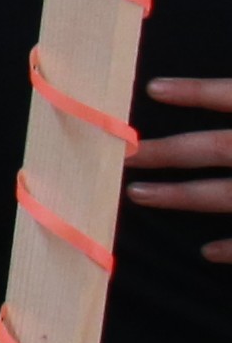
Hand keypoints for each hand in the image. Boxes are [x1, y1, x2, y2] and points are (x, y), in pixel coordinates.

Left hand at [131, 78, 231, 260]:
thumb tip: (231, 96)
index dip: (197, 92)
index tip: (152, 89)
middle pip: (216, 148)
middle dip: (166, 152)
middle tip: (122, 153)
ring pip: (225, 195)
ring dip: (181, 196)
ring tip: (137, 193)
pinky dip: (231, 248)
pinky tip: (206, 253)